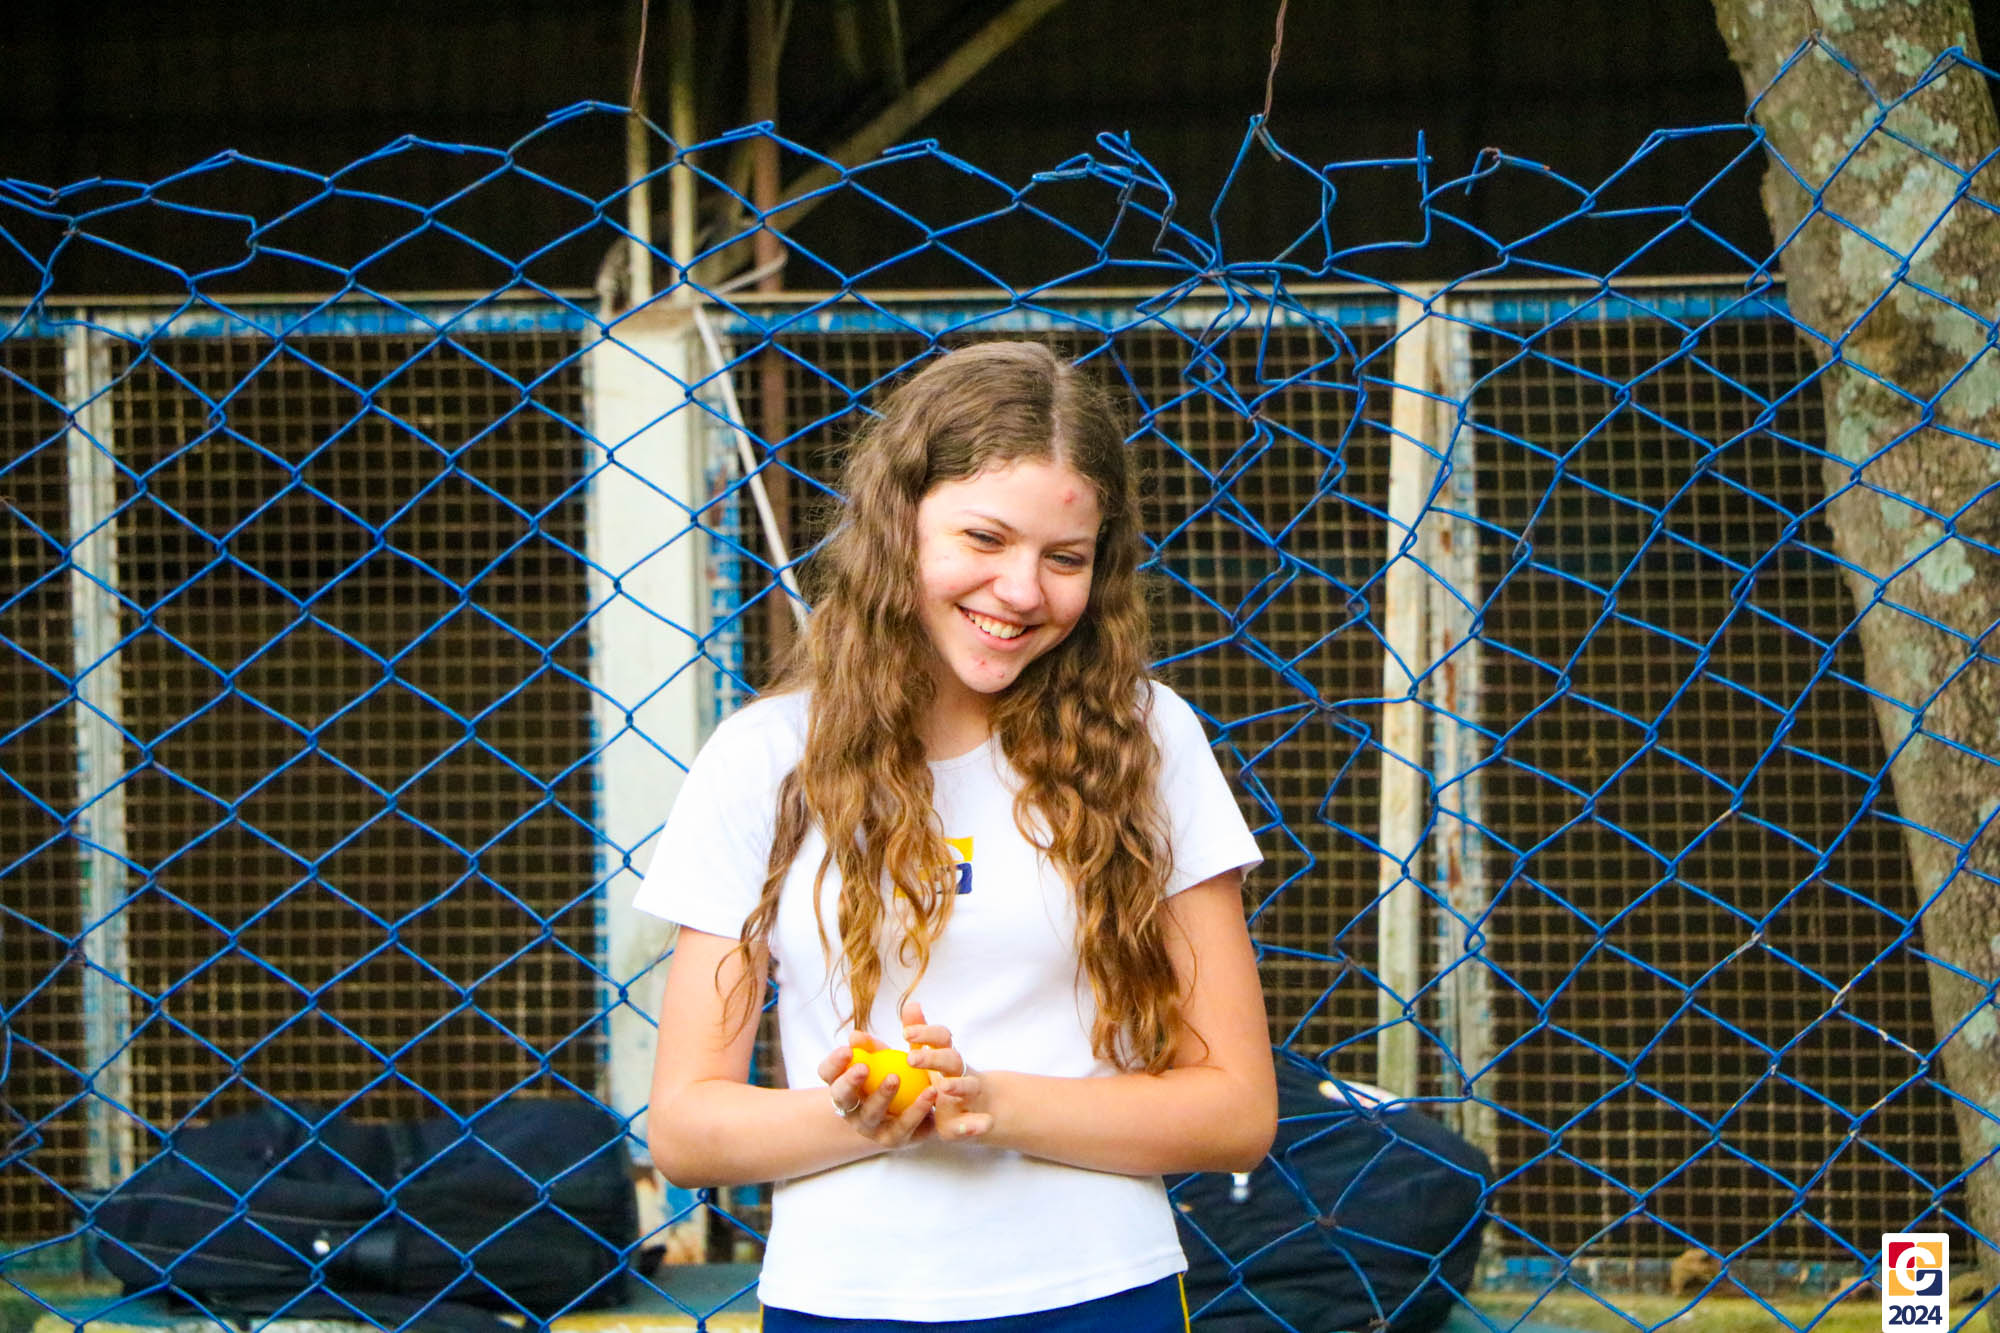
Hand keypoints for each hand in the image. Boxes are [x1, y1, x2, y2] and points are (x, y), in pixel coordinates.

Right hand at [817, 1029, 937, 1147]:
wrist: (913, 1113)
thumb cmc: (891, 1074)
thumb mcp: (883, 1056)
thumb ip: (874, 1043)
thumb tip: (858, 1033)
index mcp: (842, 1085)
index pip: (828, 1073)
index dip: (834, 1062)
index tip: (848, 1049)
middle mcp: (850, 1109)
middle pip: (842, 1097)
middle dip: (849, 1083)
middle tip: (863, 1067)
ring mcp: (870, 1127)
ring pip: (871, 1113)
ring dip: (882, 1095)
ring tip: (895, 1078)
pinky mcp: (894, 1139)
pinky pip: (904, 1125)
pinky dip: (917, 1108)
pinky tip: (930, 1092)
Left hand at [901, 999, 992, 1142]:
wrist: (980, 1106)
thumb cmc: (945, 1078)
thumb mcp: (928, 1060)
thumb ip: (916, 1038)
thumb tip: (905, 1008)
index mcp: (946, 1056)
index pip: (940, 1037)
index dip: (925, 1033)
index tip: (905, 1033)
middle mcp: (960, 1071)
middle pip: (951, 1058)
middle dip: (933, 1058)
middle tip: (911, 1058)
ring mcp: (969, 1094)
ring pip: (969, 1086)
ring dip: (959, 1086)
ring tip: (943, 1088)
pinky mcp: (970, 1121)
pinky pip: (976, 1122)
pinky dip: (979, 1124)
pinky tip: (983, 1125)